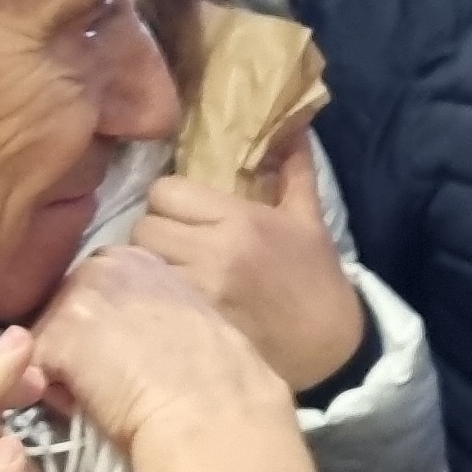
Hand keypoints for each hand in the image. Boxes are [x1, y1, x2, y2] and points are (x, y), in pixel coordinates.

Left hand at [30, 246, 290, 449]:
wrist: (214, 414)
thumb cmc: (220, 382)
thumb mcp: (190, 321)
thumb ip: (152, 312)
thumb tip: (129, 339)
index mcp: (143, 259)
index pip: (96, 287)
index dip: (102, 327)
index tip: (126, 357)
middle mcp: (106, 263)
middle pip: (64, 306)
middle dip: (76, 340)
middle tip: (113, 379)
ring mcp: (77, 296)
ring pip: (46, 336)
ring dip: (64, 367)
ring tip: (106, 395)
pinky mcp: (56, 335)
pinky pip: (37, 371)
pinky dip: (58, 396)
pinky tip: (94, 407)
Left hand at [129, 134, 363, 391]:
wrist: (332, 348)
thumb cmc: (317, 279)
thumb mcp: (309, 219)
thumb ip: (295, 169)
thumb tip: (294, 124)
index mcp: (240, 220)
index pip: (165, 192)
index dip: (167, 200)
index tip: (180, 213)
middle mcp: (214, 253)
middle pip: (144, 227)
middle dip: (152, 233)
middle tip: (169, 244)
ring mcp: (199, 293)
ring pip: (139, 265)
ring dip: (146, 266)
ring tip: (165, 271)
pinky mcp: (192, 326)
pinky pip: (148, 300)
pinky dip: (150, 296)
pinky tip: (165, 300)